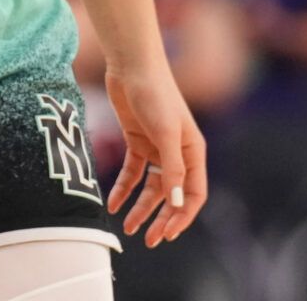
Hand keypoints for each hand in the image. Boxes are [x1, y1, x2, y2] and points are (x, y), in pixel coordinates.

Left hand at [104, 60, 207, 247]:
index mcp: (193, 151)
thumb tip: (178, 203)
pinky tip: (112, 203)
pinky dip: (123, 188)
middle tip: (149, 241)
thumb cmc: (155, 94)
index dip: (183, 216)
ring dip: (141, 208)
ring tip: (127, 227)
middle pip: (172, 195)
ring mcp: (156, 147)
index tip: (167, 235)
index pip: (194, 194)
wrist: (131, 64)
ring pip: (150, 188)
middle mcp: (177, 152)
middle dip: (161, 219)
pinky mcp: (136, 140)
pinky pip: (132, 172)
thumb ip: (172, 170)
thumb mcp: (165, 134)